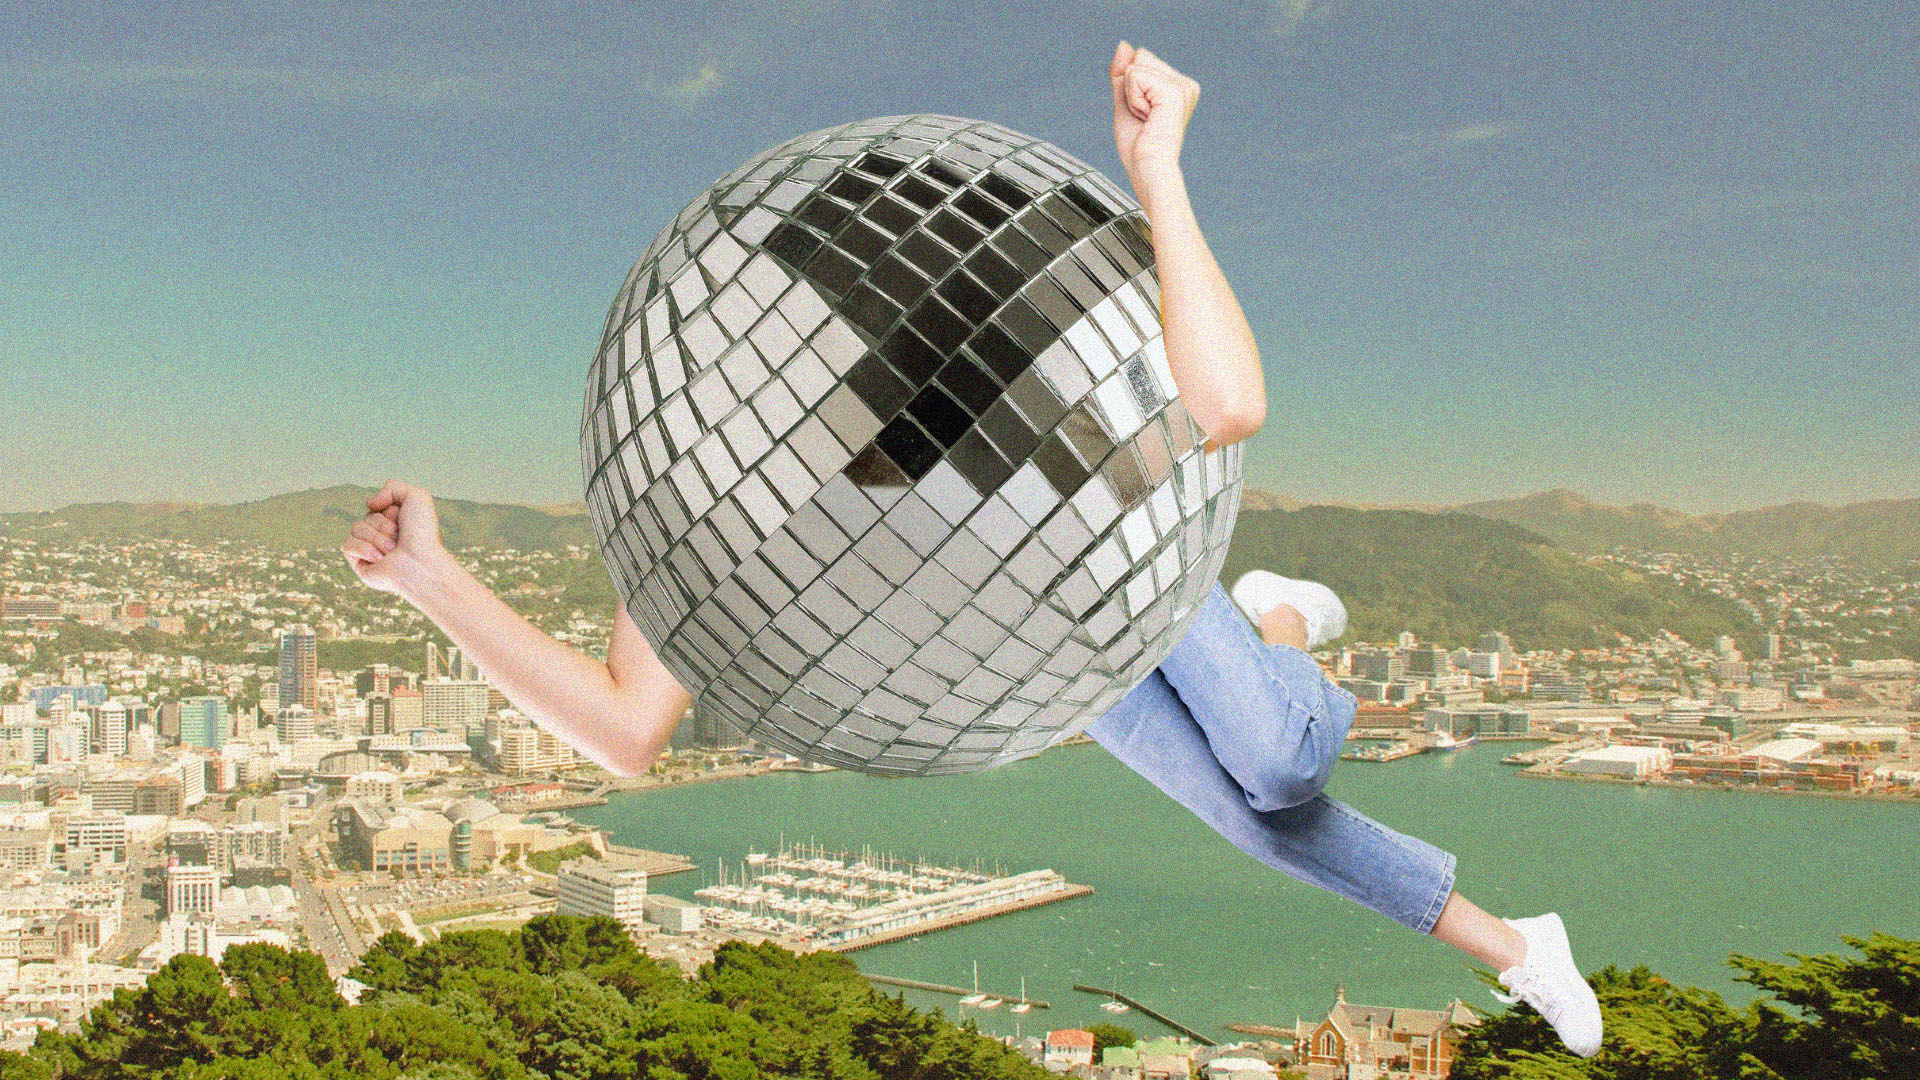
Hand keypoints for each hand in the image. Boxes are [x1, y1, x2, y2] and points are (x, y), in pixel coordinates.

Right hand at [342, 479, 447, 595]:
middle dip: (384, 526)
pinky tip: (380, 559)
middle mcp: (382, 535)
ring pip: (355, 528)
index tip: (404, 521)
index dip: (390, 511)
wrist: (420, 563)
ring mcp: (369, 549)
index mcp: (394, 522)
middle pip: (366, 516)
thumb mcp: (417, 497)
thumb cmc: (423, 534)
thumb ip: (393, 487)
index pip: (376, 506)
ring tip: (392, 551)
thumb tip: (369, 503)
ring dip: (377, 538)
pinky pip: (346, 545)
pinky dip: (364, 549)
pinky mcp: (359, 564)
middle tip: (399, 539)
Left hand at [1109, 41, 1200, 194]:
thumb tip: (1124, 45)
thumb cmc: (1139, 147)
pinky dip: (1132, 98)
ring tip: (1146, 119)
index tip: (1143, 115)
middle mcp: (1186, 84)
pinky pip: (1135, 76)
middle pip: (1140, 57)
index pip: (1141, 60)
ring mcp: (1182, 87)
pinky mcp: (1174, 91)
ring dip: (1131, 95)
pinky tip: (1147, 117)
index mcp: (1179, 86)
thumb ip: (1123, 73)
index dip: (1131, 87)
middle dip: (1131, 88)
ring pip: (1137, 66)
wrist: (1148, 169)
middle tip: (1144, 118)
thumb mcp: (1125, 101)